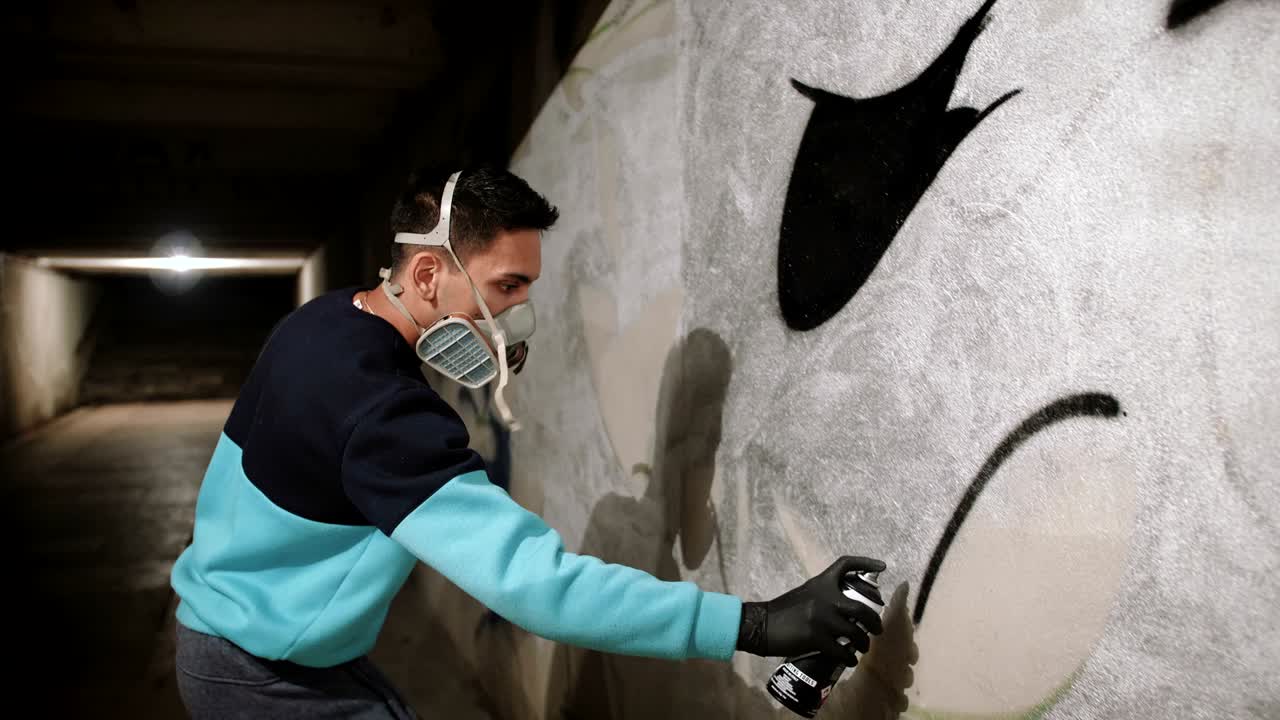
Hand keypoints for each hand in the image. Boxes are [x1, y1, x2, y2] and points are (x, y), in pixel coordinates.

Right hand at [737, 555, 885, 664]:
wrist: (762, 624)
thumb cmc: (783, 610)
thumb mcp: (805, 593)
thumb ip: (823, 595)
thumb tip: (845, 607)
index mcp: (821, 583)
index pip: (845, 564)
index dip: (865, 562)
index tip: (881, 566)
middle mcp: (825, 597)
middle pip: (861, 608)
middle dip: (874, 622)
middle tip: (877, 629)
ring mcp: (822, 618)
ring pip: (855, 633)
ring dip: (863, 643)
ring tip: (863, 648)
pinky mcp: (817, 638)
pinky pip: (842, 651)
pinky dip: (849, 658)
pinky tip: (850, 660)